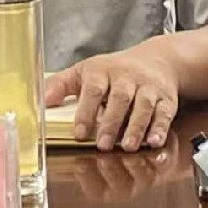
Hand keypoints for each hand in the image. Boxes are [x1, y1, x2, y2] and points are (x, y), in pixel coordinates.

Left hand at [45, 44, 180, 151]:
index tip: (80, 133)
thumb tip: (41, 101)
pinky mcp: (166, 98)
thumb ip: (61, 85)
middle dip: (112, 122)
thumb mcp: (85, 72)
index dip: (86, 111)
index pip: (93, 89)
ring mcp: (148, 87)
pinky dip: (160, 128)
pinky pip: (164, 113)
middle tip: (104, 145)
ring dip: (136, 127)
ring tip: (128, 146)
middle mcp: (126, 77)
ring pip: (143, 105)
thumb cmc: (113, 71)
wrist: (156, 60)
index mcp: (102, 71)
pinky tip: (154, 142)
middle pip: (119, 98)